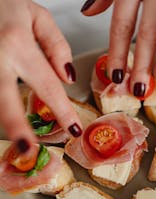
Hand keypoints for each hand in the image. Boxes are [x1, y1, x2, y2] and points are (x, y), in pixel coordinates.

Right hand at [0, 0, 81, 152]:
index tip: (74, 129)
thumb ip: (56, 46)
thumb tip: (68, 78)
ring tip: (19, 143)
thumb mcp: (36, 15)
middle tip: (28, 151)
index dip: (62, 111)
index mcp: (17, 43)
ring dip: (4, 121)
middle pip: (6, 100)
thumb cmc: (3, 4)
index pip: (47, 85)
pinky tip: (6, 117)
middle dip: (17, 128)